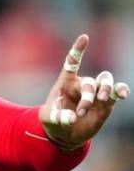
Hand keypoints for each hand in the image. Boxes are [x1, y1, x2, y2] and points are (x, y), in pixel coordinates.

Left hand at [39, 35, 128, 149]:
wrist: (65, 133)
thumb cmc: (53, 120)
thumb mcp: (47, 119)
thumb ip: (57, 117)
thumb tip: (72, 118)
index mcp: (65, 83)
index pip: (72, 63)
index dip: (78, 50)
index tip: (84, 38)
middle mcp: (82, 84)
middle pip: (90, 82)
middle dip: (88, 97)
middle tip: (81, 111)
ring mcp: (95, 92)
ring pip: (105, 81)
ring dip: (106, 89)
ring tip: (102, 99)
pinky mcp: (106, 102)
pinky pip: (117, 91)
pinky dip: (121, 90)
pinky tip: (122, 94)